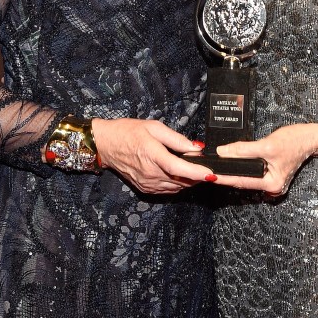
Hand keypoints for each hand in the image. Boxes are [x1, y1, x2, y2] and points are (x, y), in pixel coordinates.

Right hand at [91, 118, 211, 194]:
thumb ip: (176, 139)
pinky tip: (178, 173)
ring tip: (192, 167)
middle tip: (204, 164)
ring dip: (189, 180)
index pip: (179, 168)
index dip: (197, 172)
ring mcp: (148, 183)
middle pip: (182, 180)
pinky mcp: (146, 189)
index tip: (211, 173)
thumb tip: (196, 148)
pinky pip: (169, 190)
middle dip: (197, 174)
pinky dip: (178, 183)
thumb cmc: (128, 132)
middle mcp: (150, 173)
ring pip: (177, 187)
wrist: (106, 145)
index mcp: (152, 155)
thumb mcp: (153, 127)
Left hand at [214, 124, 316, 194]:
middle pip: (243, 181)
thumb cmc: (294, 141)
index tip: (208, 174)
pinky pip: (251, 172)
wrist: (310, 137)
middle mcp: (271, 187)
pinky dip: (241, 167)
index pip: (241, 181)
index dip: (223, 177)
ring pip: (246, 176)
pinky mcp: (269, 173)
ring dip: (232, 171)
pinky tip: (231, 162)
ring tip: (215, 166)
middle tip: (207, 169)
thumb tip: (223, 152)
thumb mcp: (266, 145)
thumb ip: (243, 150)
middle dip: (226, 175)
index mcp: (271, 185)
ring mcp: (270, 181)